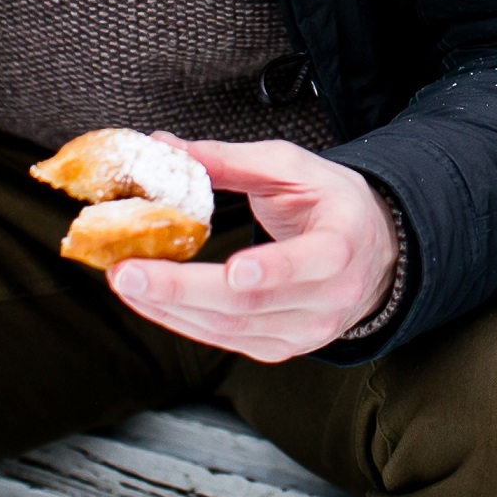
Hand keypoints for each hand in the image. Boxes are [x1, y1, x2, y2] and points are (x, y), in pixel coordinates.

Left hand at [109, 137, 397, 361]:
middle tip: (128, 271)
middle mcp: (328, 299)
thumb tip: (167, 147)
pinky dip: (181, 320)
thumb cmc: (332, 204)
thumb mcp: (292, 168)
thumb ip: (231, 160)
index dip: (275, 270)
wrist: (372, 255)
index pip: (313, 262)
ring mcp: (304, 332)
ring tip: (125, 281)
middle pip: (252, 304)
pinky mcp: (280, 348)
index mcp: (342, 245)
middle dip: (182, 289)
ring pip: (231, 329)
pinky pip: (225, 340)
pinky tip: (150, 299)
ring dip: (169, 307)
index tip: (235, 268)